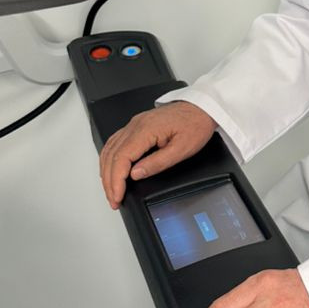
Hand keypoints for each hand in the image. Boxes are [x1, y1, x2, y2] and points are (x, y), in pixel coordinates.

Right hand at [99, 101, 214, 208]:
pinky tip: (111, 169)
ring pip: (109, 149)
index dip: (116, 180)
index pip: (121, 158)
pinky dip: (110, 159)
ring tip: (111, 190)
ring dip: (107, 171)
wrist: (201, 108)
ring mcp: (134, 124)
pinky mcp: (136, 126)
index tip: (117, 196)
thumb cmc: (195, 124)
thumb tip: (136, 174)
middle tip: (113, 199)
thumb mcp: (182, 149)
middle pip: (111, 156)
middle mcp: (135, 125)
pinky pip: (115, 143)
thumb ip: (158, 163)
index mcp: (145, 130)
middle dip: (109, 181)